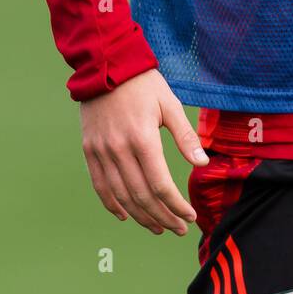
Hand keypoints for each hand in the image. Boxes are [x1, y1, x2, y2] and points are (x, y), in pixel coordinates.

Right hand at [80, 68, 209, 234]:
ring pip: (121, 196)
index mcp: (142, 138)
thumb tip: (202, 163)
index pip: (160, 185)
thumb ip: (185, 137)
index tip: (190, 216)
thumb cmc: (143, 83)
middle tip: (179, 229)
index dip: (175, 205)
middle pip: (141, 196)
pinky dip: (113, 205)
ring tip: (158, 228)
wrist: (105, 64)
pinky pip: (100, 186)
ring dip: (141, 217)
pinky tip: (127, 216)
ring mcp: (101, 152)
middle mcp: (119, 150)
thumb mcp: (170, 104)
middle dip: (163, 217)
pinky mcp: (90, 151)